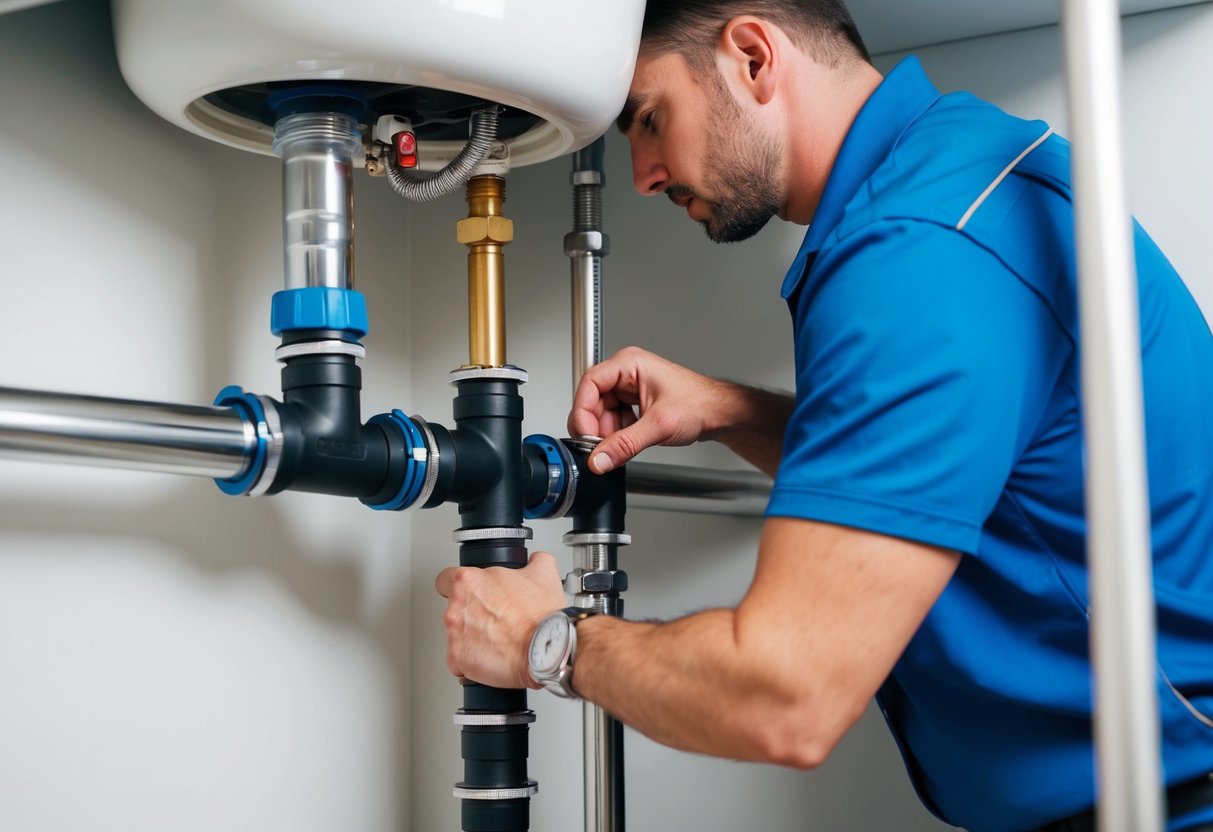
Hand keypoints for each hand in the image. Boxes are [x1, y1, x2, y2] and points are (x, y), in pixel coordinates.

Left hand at [435, 551, 566, 689]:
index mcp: (468, 581)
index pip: (446, 578)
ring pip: (456, 636)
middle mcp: (455, 607)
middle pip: (453, 609)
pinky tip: (492, 656)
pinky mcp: (458, 659)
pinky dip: (472, 660)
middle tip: (493, 619)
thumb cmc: (539, 616)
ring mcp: (454, 635)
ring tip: (497, 639)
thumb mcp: (544, 573)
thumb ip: (535, 561)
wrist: (544, 651)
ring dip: (472, 637)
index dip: (461, 586)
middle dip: (470, 614)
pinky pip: (459, 661)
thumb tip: (536, 561)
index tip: (472, 593)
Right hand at [568, 347, 726, 472]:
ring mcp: (629, 387)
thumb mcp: (658, 426)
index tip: (585, 435)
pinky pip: (613, 419)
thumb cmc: (700, 404)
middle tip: (600, 448)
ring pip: (601, 413)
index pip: (590, 384)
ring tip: (621, 445)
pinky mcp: (634, 402)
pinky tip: (629, 441)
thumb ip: (625, 444)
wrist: (719, 414)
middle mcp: (626, 373)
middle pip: (592, 400)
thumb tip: (599, 458)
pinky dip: (616, 434)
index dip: (583, 411)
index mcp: (629, 364)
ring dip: (607, 434)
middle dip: (596, 427)